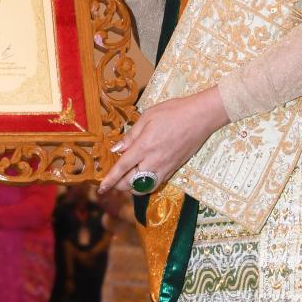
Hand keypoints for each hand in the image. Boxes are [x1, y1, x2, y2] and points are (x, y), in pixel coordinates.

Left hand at [98, 87, 226, 196]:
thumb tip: (117, 149)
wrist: (200, 117)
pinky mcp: (174, 169)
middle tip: (111, 183)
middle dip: (118, 186)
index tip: (101, 188)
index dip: (109, 180)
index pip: (122, 168)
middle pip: (131, 183)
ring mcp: (165, 167)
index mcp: (144, 146)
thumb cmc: (173, 112)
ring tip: (126, 182)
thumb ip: (131, 135)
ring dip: (132, 188)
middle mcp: (154, 161)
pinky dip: (146, 185)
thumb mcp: (147, 117)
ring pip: (144, 188)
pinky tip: (142, 179)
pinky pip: (156, 183)